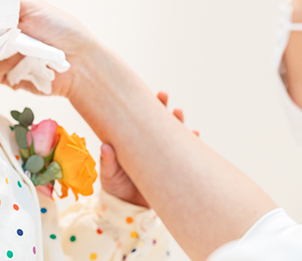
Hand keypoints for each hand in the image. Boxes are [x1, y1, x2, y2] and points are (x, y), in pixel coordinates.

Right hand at [0, 0, 99, 97]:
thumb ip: (4, 2)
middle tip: (4, 32)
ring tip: (22, 49)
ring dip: (0, 51)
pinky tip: (23, 62)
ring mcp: (3, 59)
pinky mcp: (6, 77)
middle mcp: (3, 39)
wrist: (79, 61)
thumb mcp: (32, 5)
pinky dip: (7, 66)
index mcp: (8, 21)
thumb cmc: (61, 30)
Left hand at [100, 91, 195, 207]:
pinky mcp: (173, 167)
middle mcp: (149, 144)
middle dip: (162, 107)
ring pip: (174, 134)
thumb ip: (108, 161)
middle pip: (158, 121)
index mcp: (132, 141)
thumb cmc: (115, 186)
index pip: (139, 119)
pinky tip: (195, 135)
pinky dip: (191, 144)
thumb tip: (105, 146)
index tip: (145, 94)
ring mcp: (162, 154)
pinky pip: (185, 154)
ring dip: (178, 123)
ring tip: (179, 112)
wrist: (128, 207)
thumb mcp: (108, 174)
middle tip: (163, 96)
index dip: (143, 105)